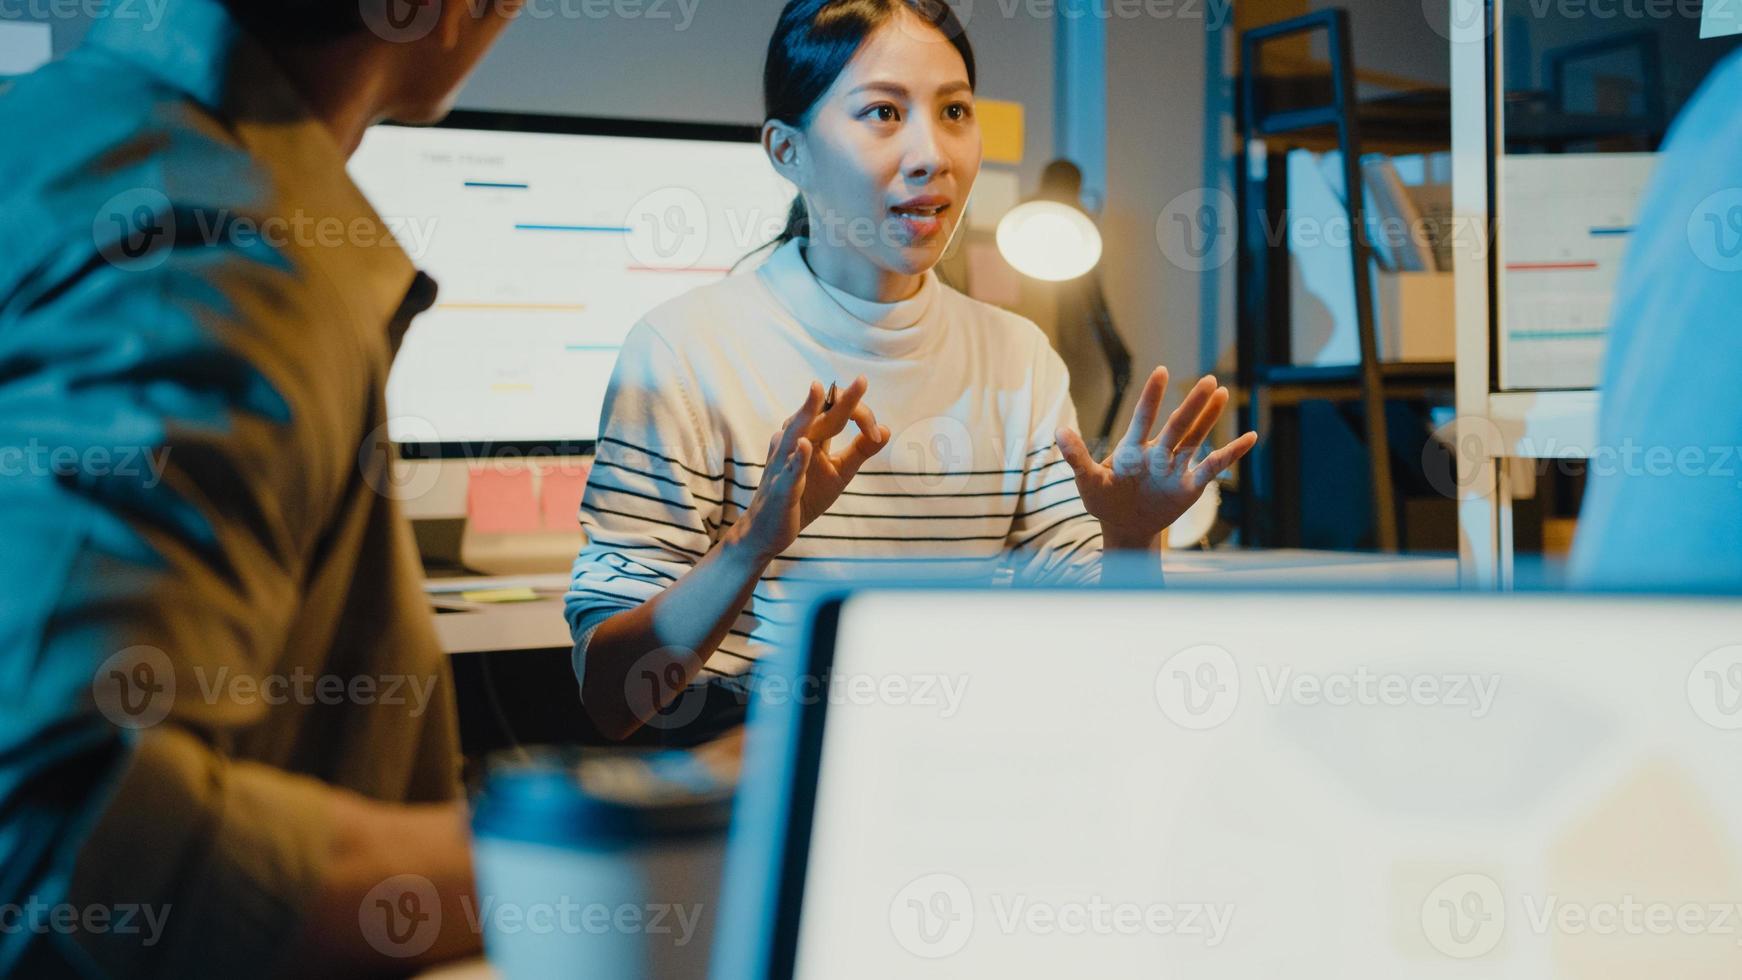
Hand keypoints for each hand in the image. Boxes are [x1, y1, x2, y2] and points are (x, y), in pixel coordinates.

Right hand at [728, 377, 889, 561]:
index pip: (837, 414)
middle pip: (818, 415)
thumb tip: (886, 429)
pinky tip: (805, 446)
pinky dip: (797, 459)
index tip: (876, 434)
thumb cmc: (805, 497)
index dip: (862, 418)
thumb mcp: (839, 472)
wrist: (770, 531)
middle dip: (840, 399)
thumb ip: (860, 450)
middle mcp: (794, 443)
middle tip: (862, 380)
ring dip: (807, 412)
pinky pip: (789, 472)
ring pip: (795, 433)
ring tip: (819, 391)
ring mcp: (784, 465)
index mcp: (810, 436)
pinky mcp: (781, 489)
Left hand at [1055, 368, 1257, 547]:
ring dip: (1209, 418)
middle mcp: (1157, 453)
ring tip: (1222, 393)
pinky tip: (1249, 437)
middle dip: (1193, 405)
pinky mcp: (1190, 486)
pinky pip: (1214, 467)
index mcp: (1132, 449)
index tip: (1161, 371)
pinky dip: (1231, 453)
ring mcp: (1176, 468)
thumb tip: (1058, 430)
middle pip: (1178, 426)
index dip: (1152, 397)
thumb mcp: (1087, 481)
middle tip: (1209, 379)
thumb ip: (1076, 457)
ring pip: (1196, 439)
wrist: (1124, 525)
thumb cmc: (1104, 500)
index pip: (1143, 418)